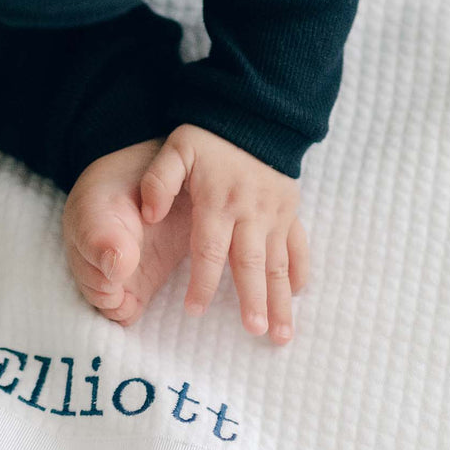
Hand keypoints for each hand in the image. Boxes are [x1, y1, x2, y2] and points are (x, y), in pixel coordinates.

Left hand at [139, 124, 307, 342]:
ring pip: (278, 263)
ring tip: (282, 334)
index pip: (210, 250)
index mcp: (218, 202)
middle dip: (253, 299)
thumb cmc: (209, 137)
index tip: (194, 310)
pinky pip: (298, 244)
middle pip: (250, 263)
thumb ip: (159, 180)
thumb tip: (149, 214)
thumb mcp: (177, 148)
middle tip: (254, 331)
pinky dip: (300, 270)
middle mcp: (250, 212)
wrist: (254, 115)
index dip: (202, 282)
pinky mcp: (290, 210)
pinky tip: (297, 295)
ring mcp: (274, 213)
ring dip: (281, 299)